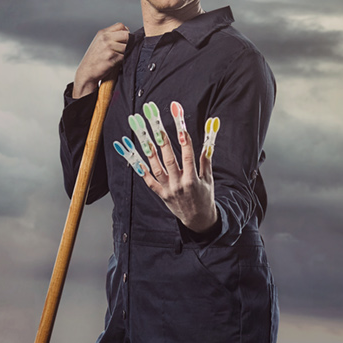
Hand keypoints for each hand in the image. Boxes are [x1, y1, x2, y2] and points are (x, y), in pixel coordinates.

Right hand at [73, 22, 129, 98]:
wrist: (86, 72)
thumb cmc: (93, 59)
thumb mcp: (99, 42)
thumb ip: (111, 36)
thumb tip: (126, 32)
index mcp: (102, 33)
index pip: (120, 25)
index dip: (125, 31)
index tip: (124, 38)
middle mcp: (105, 38)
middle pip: (126, 34)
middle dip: (128, 41)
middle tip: (123, 48)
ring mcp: (108, 47)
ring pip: (127, 46)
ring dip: (126, 52)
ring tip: (118, 56)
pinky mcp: (112, 57)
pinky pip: (125, 56)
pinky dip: (123, 60)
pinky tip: (116, 62)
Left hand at [130, 100, 217, 232]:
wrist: (198, 220)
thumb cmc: (205, 197)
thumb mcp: (209, 180)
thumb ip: (206, 161)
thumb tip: (208, 143)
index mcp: (192, 179)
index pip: (188, 155)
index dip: (184, 140)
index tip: (180, 126)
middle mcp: (178, 184)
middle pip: (168, 157)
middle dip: (162, 138)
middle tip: (155, 123)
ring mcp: (167, 189)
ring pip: (155, 166)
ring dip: (148, 149)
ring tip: (142, 134)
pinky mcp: (160, 194)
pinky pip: (148, 180)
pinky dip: (140, 168)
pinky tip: (133, 155)